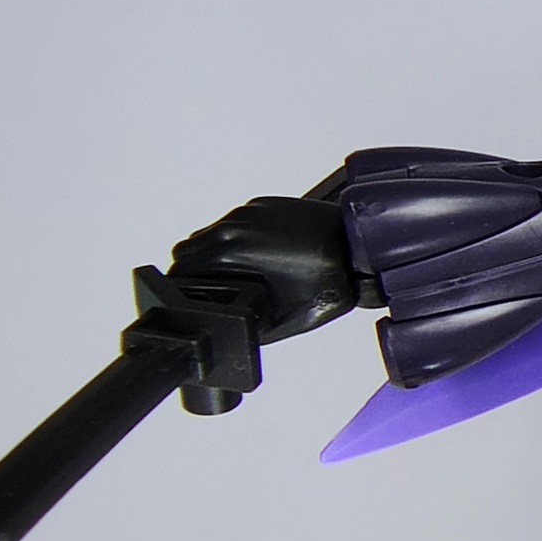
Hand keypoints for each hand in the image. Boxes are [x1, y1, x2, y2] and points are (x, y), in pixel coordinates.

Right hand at [168, 196, 356, 342]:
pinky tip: (256, 255)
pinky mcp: (265, 204)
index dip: (181, 287)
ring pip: (210, 232)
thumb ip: (251, 329)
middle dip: (194, 270)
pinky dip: (236, 237)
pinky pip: (235, 221)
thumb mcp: (287, 319)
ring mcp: (250, 211)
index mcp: (232, 252)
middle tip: (211, 290)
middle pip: (188, 248)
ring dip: (213, 252)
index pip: (181, 267)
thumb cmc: (331, 281)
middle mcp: (236, 225)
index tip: (190, 298)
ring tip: (235, 275)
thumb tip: (234, 336)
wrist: (360, 250)